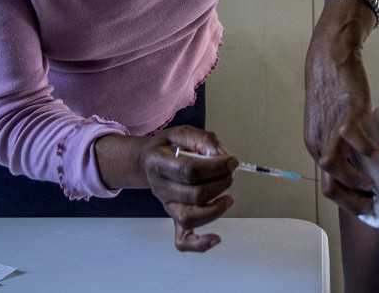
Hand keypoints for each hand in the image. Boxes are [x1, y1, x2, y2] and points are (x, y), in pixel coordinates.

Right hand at [98, 125, 232, 251]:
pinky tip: (216, 239)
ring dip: (215, 210)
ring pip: (190, 218)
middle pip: (194, 194)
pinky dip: (199, 244)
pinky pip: (182, 239)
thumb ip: (203, 139)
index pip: (189, 171)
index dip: (215, 167)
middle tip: (230, 173)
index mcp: (159, 164)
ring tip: (228, 198)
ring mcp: (167, 205)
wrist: (147, 162)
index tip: (231, 161)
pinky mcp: (173, 217)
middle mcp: (161, 188)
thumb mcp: (181, 133)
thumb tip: (221, 154)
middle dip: (220, 184)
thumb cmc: (167, 148)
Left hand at [305, 0, 378, 215]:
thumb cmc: (334, 89)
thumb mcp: (331, 121)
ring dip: (356, 181)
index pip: (328, 184)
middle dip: (352, 201)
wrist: (330, 57)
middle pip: (329, 184)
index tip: (367, 206)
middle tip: (373, 207)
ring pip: (334, 167)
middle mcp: (318, 141)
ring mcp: (331, 128)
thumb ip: (341, 142)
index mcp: (314, 145)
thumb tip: (362, 162)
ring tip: (374, 185)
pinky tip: (378, 154)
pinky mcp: (346, 113)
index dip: (348, 200)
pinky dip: (366, 150)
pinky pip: (353, 139)